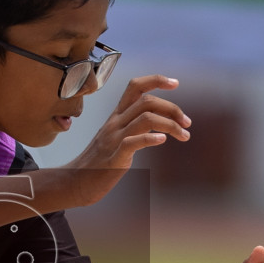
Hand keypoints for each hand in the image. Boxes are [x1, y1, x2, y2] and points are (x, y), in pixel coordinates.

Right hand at [60, 75, 189, 207]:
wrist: (75, 183)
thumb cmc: (99, 162)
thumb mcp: (115, 138)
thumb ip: (133, 128)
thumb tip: (160, 127)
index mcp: (116, 116)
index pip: (135, 86)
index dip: (156, 80)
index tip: (175, 83)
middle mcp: (115, 123)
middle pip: (147, 102)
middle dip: (173, 109)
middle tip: (187, 123)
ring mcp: (114, 140)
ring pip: (145, 118)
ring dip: (171, 125)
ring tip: (184, 135)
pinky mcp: (114, 159)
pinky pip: (133, 142)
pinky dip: (151, 139)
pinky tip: (163, 141)